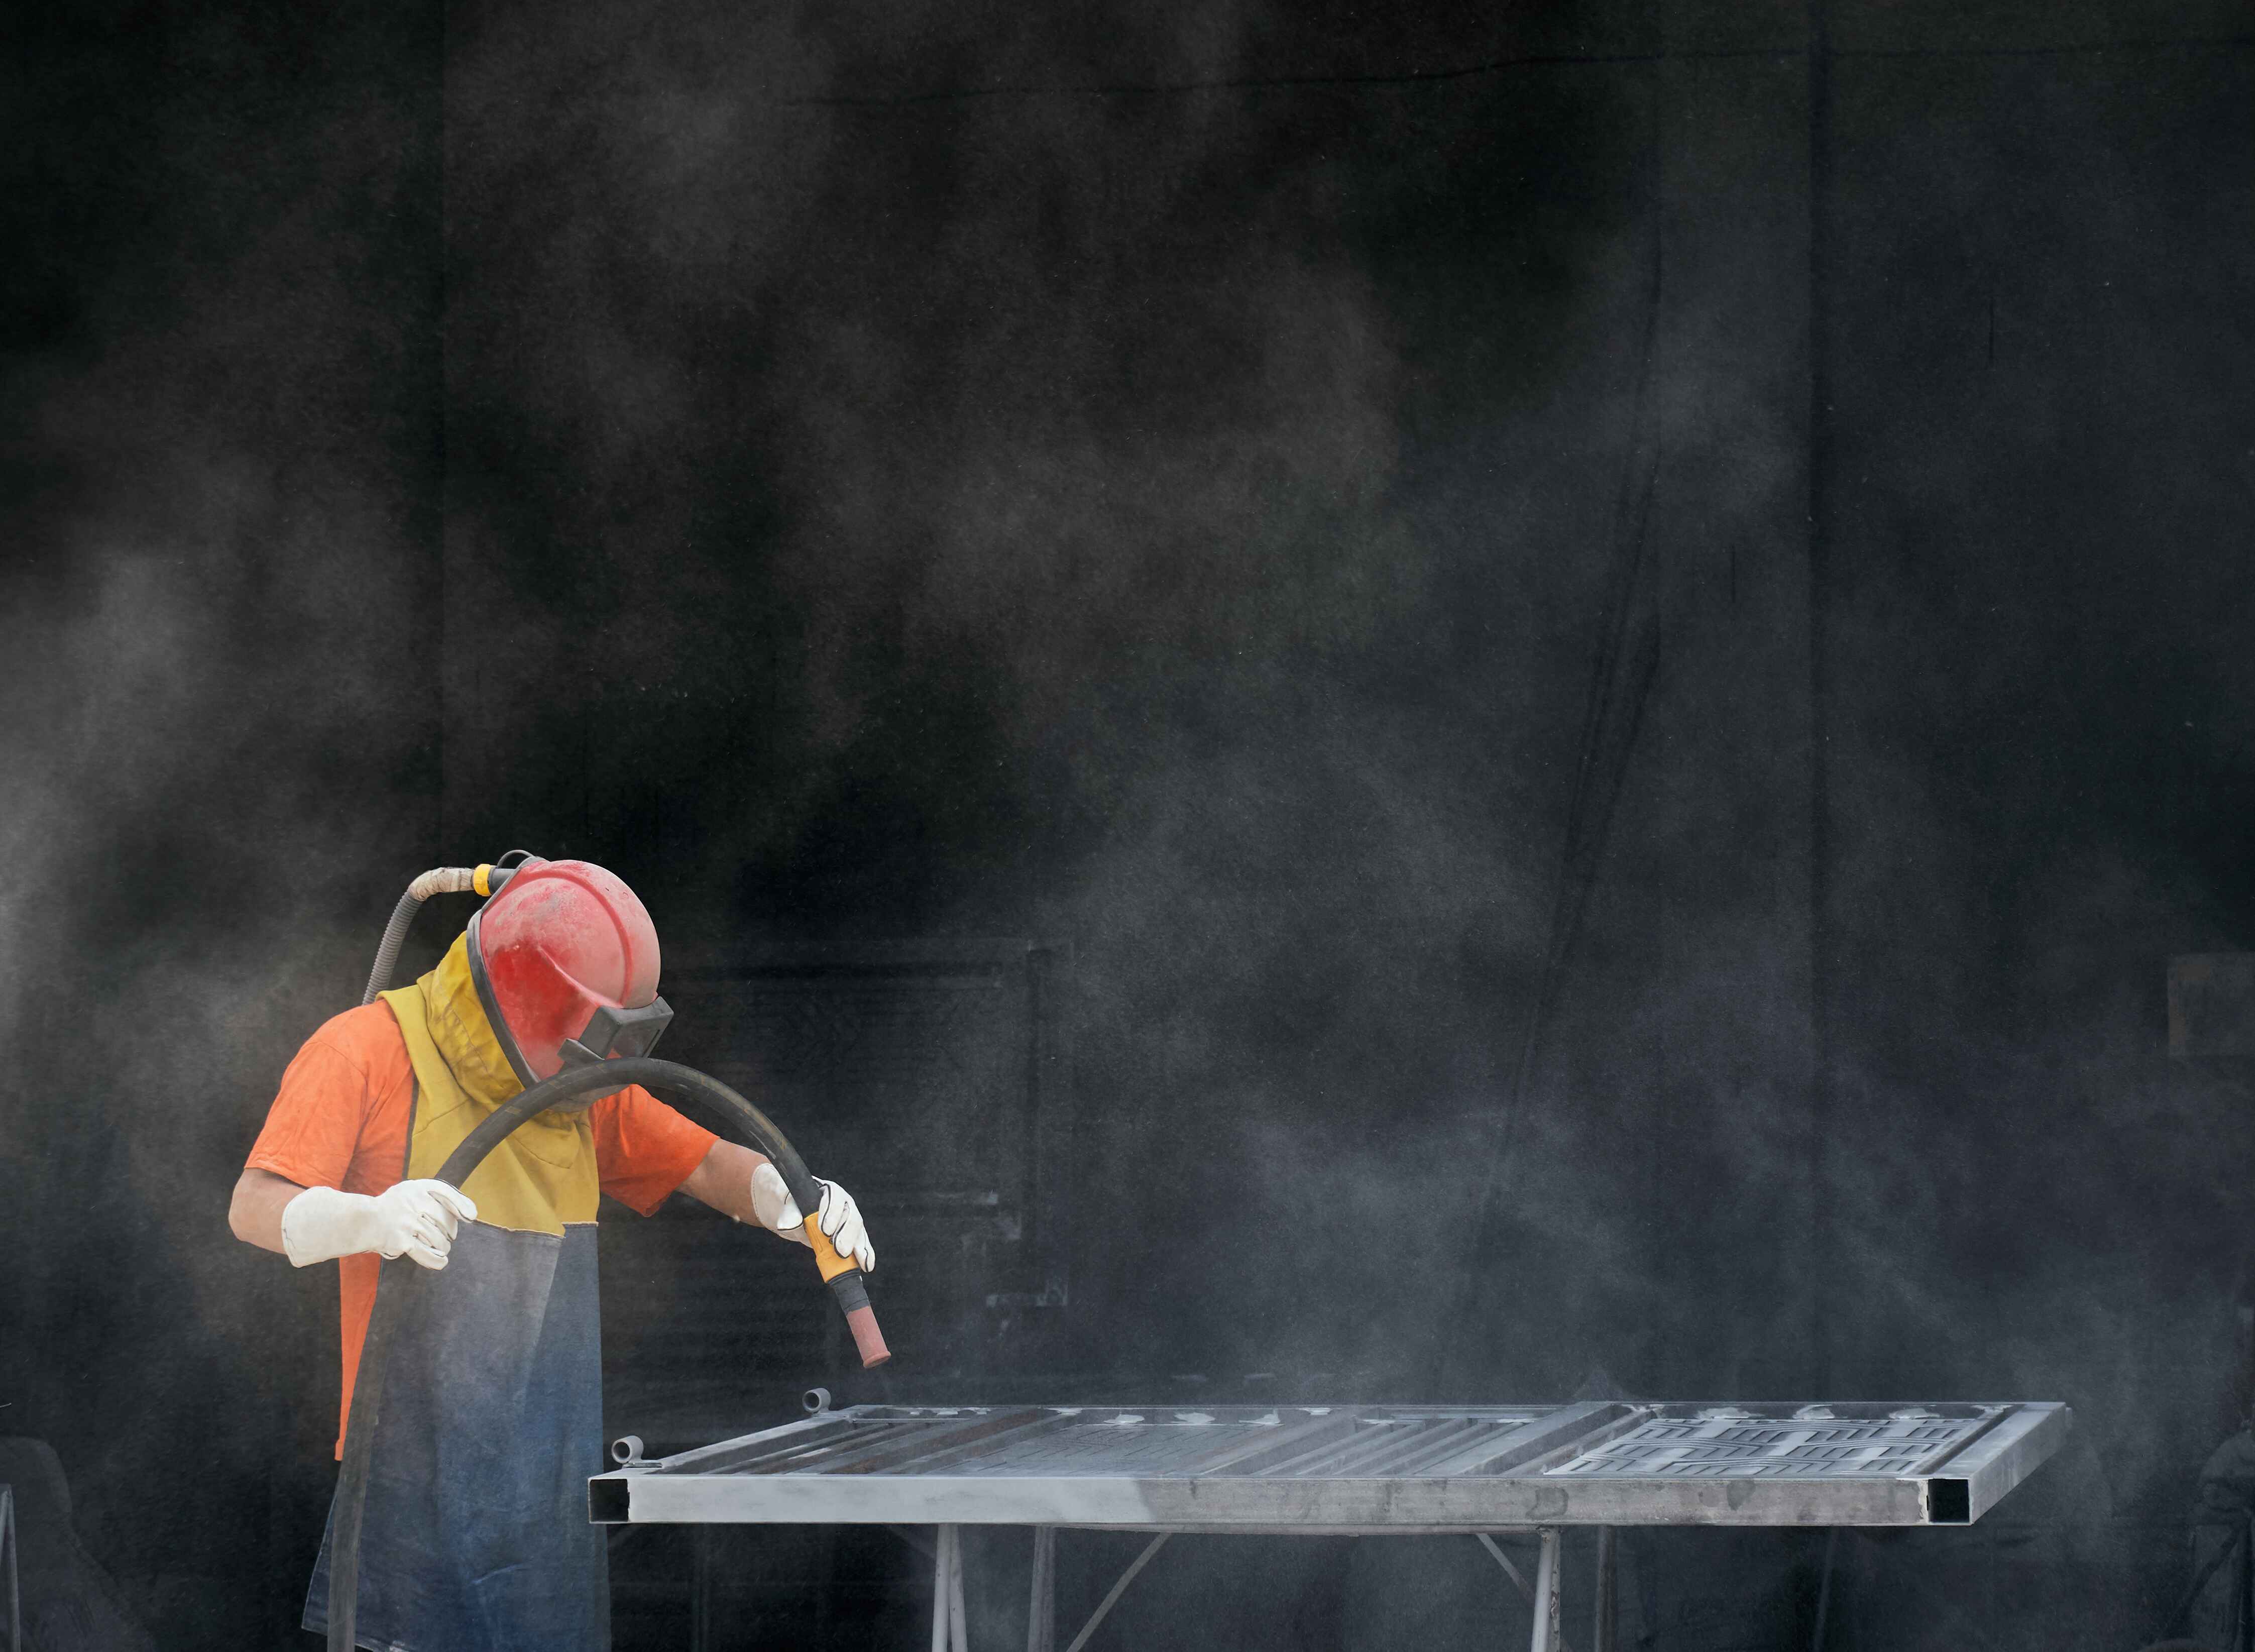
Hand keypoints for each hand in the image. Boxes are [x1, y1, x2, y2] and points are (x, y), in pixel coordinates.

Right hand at [280, 1180, 479, 1270]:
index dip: (461, 1205)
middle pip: (445, 1221)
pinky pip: (426, 1253)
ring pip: (437, 1239)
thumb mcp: (413, 1193)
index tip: (470, 1217)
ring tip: (441, 1248)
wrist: (361, 1222)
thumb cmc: (394, 1207)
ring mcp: (406, 1222)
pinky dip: (436, 1260)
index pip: (445, 1193)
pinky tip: (442, 1262)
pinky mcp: (400, 1241)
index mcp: (416, 1188)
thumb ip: (442, 1198)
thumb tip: (472, 1215)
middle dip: (449, 1232)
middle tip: (448, 1237)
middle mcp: (412, 1202)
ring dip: (442, 1247)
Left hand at [748, 1162, 874, 1272]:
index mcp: (828, 1190)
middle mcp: (843, 1203)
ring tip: (862, 1262)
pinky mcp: (850, 1234)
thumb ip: (789, 1214)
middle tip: (840, 1251)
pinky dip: (865, 1254)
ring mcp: (848, 1219)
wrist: (794, 1215)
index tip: (824, 1231)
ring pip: (858, 1230)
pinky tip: (867, 1264)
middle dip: (847, 1235)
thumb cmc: (792, 1207)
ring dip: (860, 1246)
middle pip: (851, 1216)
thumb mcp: (787, 1209)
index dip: (832, 1214)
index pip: (835, 1198)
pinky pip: (860, 1242)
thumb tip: (788, 1224)